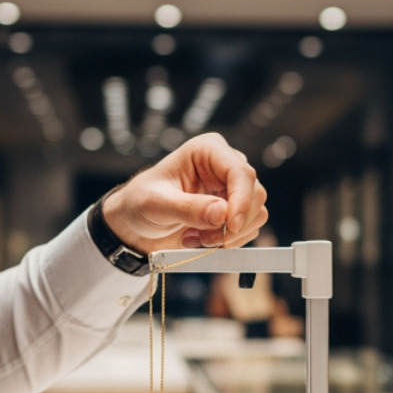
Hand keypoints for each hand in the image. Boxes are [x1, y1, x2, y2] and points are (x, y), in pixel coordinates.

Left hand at [101, 132, 267, 251]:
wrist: (135, 224)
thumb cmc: (139, 203)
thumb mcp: (155, 204)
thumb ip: (188, 208)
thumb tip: (222, 214)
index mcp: (207, 150)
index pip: (240, 171)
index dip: (242, 200)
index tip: (231, 226)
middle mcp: (224, 166)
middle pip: (255, 194)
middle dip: (233, 223)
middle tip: (204, 238)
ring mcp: (232, 190)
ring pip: (257, 214)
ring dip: (229, 235)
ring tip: (194, 238)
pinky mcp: (233, 211)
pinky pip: (248, 229)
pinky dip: (228, 242)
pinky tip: (200, 239)